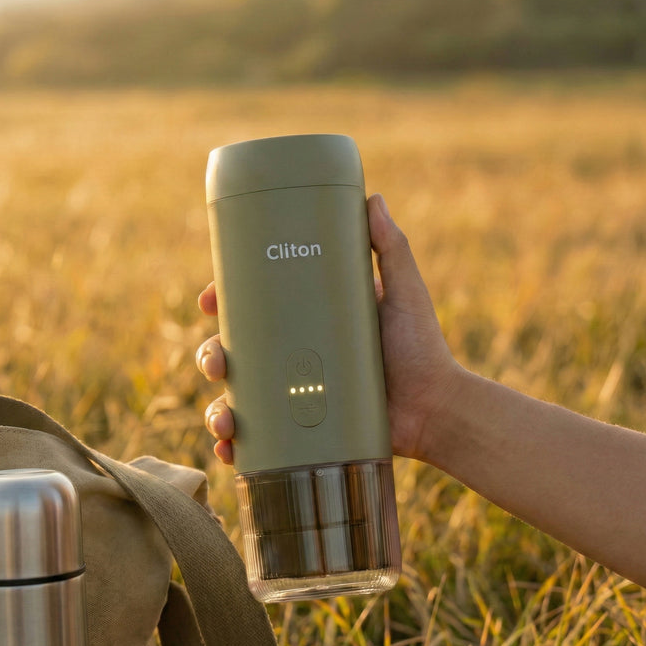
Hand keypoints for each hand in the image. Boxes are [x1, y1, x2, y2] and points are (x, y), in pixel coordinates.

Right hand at [195, 194, 459, 464]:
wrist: (436, 408)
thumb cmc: (421, 347)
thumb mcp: (404, 292)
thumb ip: (390, 248)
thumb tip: (372, 197)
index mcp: (308, 320)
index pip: (255, 307)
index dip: (224, 302)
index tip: (209, 299)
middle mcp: (295, 356)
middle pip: (234, 352)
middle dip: (212, 355)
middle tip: (219, 362)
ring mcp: (295, 396)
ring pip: (237, 398)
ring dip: (216, 406)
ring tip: (225, 417)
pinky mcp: (301, 433)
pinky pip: (257, 441)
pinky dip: (235, 445)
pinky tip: (229, 448)